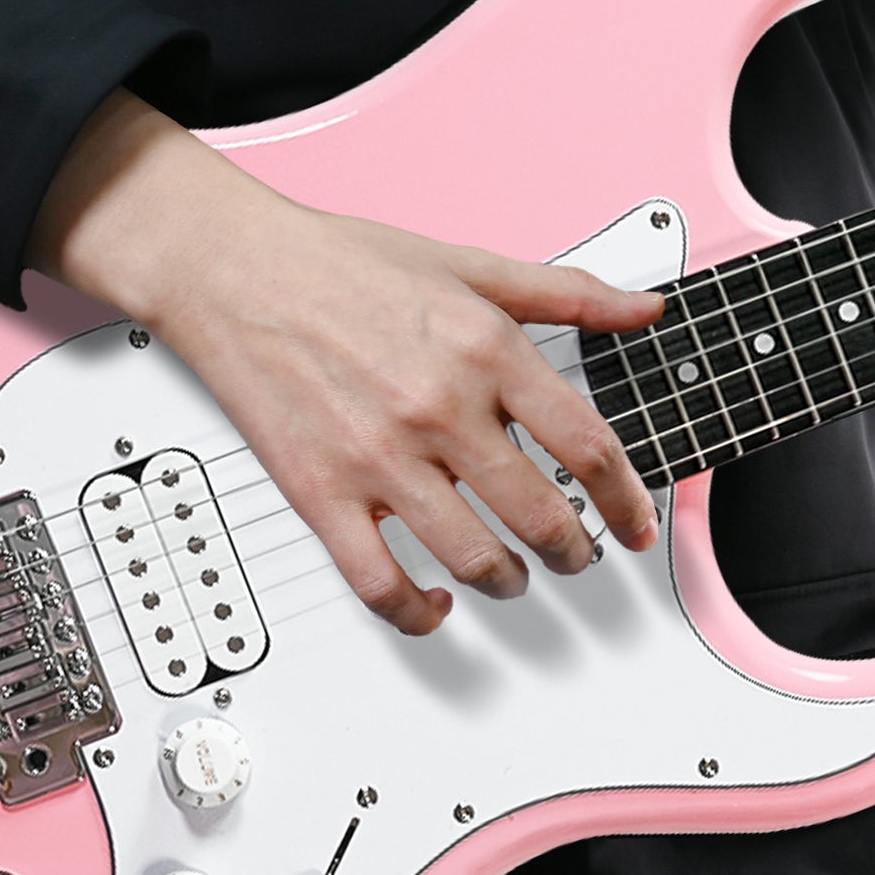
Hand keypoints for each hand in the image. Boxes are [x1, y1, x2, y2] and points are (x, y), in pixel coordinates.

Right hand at [25, 89, 663, 634]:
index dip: (626, 497)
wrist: (233, 269)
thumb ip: (564, 290)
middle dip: (575, 550)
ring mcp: (379, 458)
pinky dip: (416, 612)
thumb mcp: (466, 262)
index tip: (635, 521)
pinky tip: (432, 607)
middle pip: (540, 515)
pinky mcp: (321, 493)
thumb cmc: (338, 262)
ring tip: (512, 577)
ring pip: (472, 558)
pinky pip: (379, 582)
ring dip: (508, 582)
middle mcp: (439, 408)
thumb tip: (641, 307)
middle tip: (578, 555)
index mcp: (484, 349)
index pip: (587, 445)